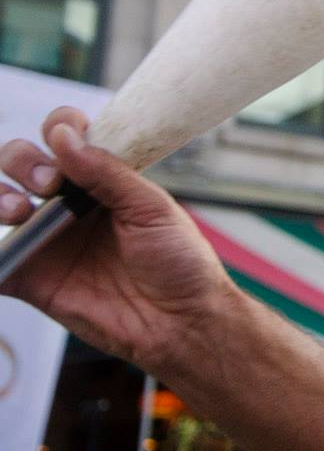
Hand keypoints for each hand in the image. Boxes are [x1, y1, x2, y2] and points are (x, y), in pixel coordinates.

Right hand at [0, 107, 237, 374]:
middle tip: (47, 183)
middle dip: (21, 160)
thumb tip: (65, 136)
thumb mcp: (151, 208)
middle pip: (20, 162)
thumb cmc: (179, 261)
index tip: (64, 138)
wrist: (179, 321)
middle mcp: (68, 204)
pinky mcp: (31, 277)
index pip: (65, 138)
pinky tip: (3, 245)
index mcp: (102, 180)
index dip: (57, 128)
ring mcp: (47, 239)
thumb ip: (107, 173)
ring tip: (17, 210)